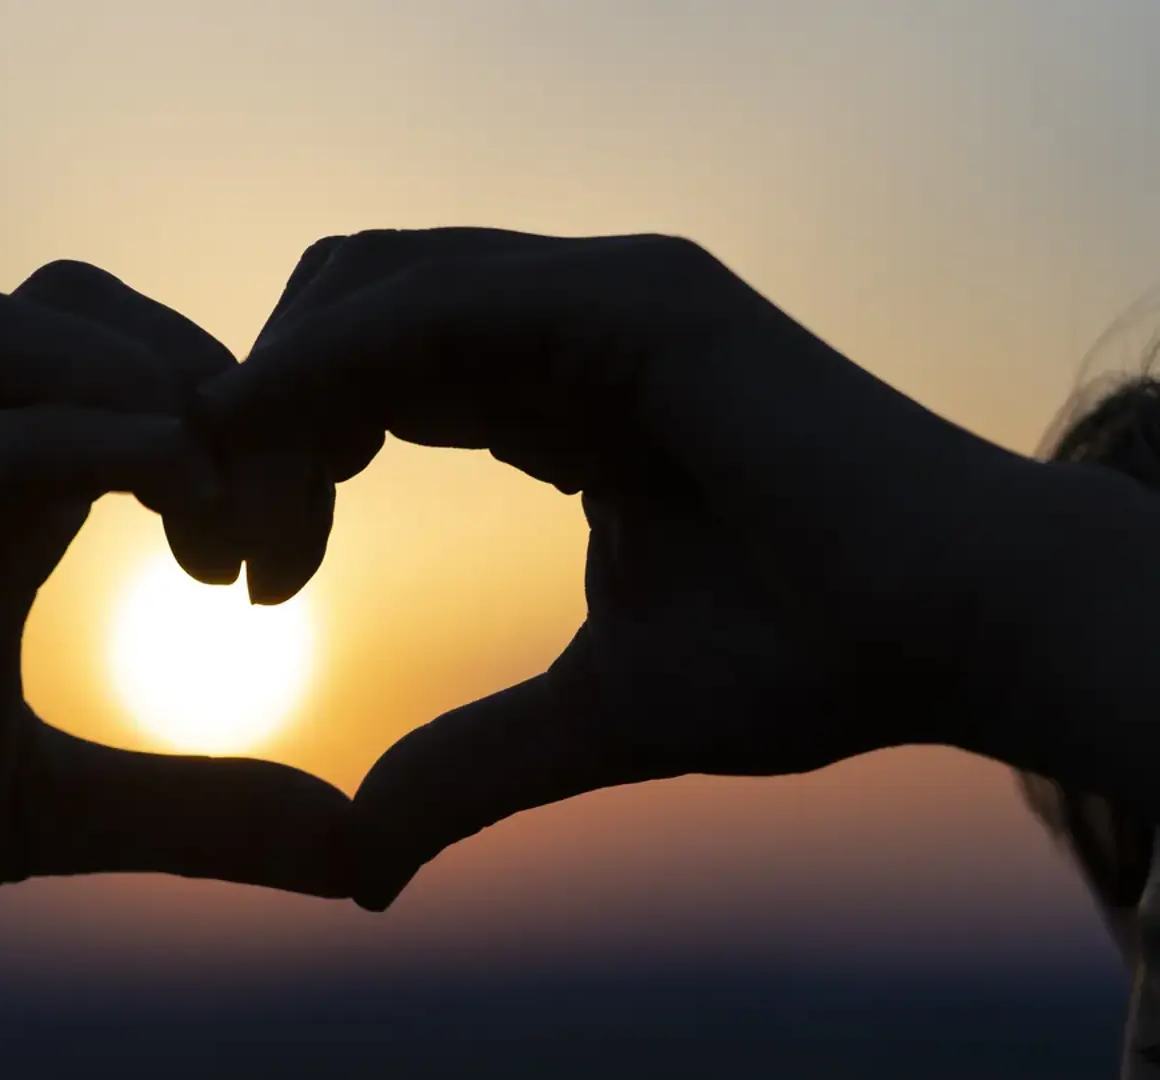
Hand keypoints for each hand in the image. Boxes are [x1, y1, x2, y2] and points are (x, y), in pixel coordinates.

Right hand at [0, 261, 353, 1076]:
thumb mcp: (56, 814)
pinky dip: (64, 449)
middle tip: (264, 517)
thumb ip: (197, 811)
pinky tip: (160, 516)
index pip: (119, 364)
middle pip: (68, 299)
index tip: (282, 552)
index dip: (233, 417)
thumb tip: (359, 854)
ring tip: (207, 506)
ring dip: (132, 381)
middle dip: (198, 369)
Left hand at [197, 227, 1032, 907]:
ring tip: (263, 534)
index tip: (249, 578)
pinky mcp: (642, 299)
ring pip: (373, 283)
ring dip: (283, 391)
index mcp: (560, 395)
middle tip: (235, 556)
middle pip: (345, 312)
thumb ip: (471, 765)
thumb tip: (359, 864)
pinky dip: (338, 357)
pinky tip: (274, 440)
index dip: (287, 457)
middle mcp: (570, 325)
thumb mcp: (594, 716)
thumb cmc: (808, 663)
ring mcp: (606, 297)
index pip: (369, 377)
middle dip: (263, 417)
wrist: (961, 636)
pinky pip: (442, 298)